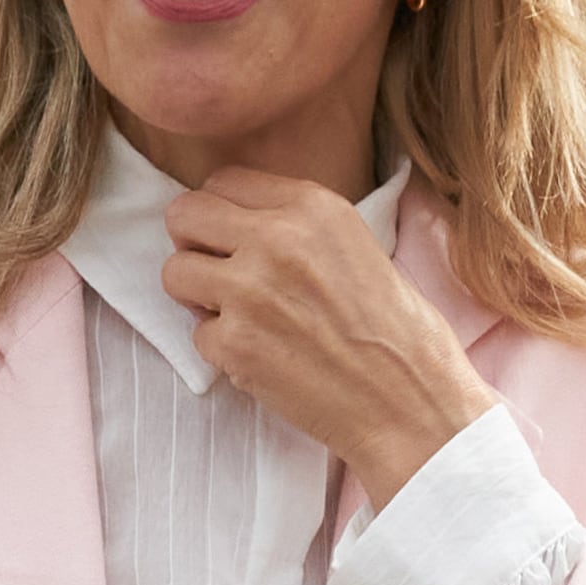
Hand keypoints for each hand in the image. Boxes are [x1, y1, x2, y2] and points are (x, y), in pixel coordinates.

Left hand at [159, 167, 495, 502]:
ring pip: (174, 272)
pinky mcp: (236, 344)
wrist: (410, 403)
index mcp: (312, 206)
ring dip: (198, 296)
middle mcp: (277, 238)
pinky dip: (224, 350)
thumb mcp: (358, 245)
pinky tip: (265, 357)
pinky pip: (197, 333)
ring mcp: (250, 291)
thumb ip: (298, 225)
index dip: (222, 214)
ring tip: (240, 316)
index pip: (222, 181)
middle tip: (218, 272)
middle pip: (183, 214)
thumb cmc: (397, 332)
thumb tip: (236, 220)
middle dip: (193, 244)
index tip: (234, 239)